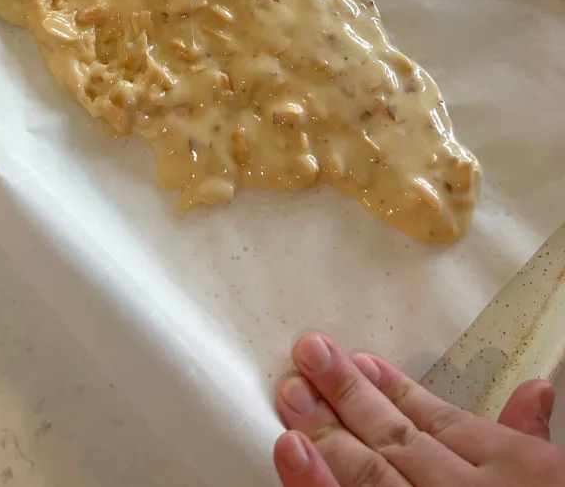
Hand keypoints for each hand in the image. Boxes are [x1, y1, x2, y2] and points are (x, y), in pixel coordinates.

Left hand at [273, 332, 564, 485]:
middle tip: (306, 356)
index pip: (437, 420)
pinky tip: (292, 455)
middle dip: (346, 394)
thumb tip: (533, 388)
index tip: (356, 359)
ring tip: (291, 395)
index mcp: (511, 471)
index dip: (393, 387)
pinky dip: (318, 486)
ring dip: (325, 431)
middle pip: (394, 439)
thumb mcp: (551, 483)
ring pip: (370, 474)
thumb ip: (529, 437)